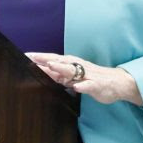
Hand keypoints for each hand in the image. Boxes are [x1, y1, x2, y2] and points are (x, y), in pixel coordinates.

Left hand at [25, 52, 142, 105]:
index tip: (24, 56)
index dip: (39, 58)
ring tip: (51, 66)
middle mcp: (78, 67)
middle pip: (59, 61)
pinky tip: (77, 87)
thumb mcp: (73, 78)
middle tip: (31, 57)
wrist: (118, 83)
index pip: (52, 60)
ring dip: (62, 68)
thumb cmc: (94, 80)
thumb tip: (43, 73)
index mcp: (71, 65)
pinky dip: (83, 85)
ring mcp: (87, 75)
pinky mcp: (97, 85)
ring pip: (73, 71)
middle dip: (45, 59)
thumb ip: (60, 76)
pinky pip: (89, 85)